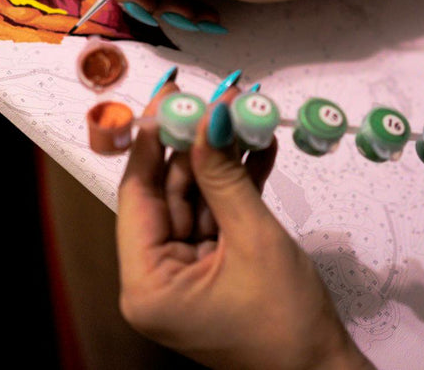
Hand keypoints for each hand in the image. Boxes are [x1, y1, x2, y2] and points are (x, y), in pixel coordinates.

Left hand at [116, 72, 372, 369]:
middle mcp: (157, 280)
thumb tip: (210, 119)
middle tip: (217, 101)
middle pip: (168, 193)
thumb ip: (225, 176)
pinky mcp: (213, 269)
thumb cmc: (286, 324)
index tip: (169, 98)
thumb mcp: (253, 238)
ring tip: (243, 116)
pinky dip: (236, 186)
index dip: (153, 142)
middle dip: (196, 145)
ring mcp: (186, 274)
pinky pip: (217, 216)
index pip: (137, 196)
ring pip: (196, 199)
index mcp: (147, 286)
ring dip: (221, 160)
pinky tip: (256, 150)